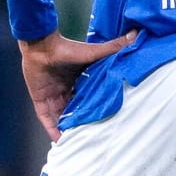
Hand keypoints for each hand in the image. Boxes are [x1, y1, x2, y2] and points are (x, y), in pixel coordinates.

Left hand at [18, 30, 135, 140]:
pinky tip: (59, 140)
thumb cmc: (67, 48)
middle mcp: (66, 89)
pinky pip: (46, 118)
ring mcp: (52, 95)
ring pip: (61, 116)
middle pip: (75, 110)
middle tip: (93, 135)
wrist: (42, 46)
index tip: (105, 119)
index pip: (88, 98)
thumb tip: (135, 34)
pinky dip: (52, 129)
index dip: (94, 109)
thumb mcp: (94, 52)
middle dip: (81, 121)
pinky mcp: (40, 99)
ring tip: (79, 141)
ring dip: (68, 128)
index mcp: (78, 80)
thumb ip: (114, 47)